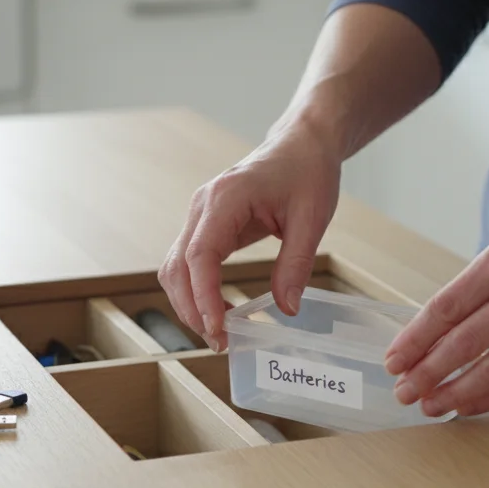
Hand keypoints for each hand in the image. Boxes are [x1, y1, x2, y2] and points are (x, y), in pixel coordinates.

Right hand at [160, 119, 340, 350]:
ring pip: (175, 268)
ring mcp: (199, 215)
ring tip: (221, 333)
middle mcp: (202, 206)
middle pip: (178, 267)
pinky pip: (188, 264)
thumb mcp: (312, 218)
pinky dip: (196, 291)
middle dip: (192, 309)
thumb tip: (286, 308)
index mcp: (226, 198)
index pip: (200, 256)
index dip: (203, 297)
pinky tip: (220, 311)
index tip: (218, 329)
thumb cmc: (307, 172)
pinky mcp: (205, 225)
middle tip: (221, 342)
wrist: (301, 145)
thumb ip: (296, 264)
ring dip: (190, 304)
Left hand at [385, 196, 488, 416]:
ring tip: (430, 405)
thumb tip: (441, 327)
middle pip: (464, 341)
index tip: (393, 359)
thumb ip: (487, 280)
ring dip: (455, 392)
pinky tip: (470, 405)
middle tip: (402, 391)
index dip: (415, 338)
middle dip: (426, 372)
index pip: (447, 306)